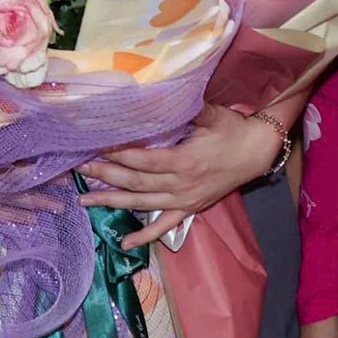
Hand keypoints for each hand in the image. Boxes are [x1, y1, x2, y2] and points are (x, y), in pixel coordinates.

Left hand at [79, 102, 287, 249]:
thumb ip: (185, 107)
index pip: (143, 160)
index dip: (118, 156)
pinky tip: (124, 243)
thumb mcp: (211, 113)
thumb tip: (157, 93)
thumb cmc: (232, 130)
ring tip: (86, 200)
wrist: (258, 152)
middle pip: (136, 182)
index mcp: (185, 160)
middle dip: (106, 176)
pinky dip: (144, 237)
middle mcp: (181, 184)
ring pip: (143, 204)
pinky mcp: (190, 209)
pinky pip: (164, 226)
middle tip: (79, 170)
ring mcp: (184, 199)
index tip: (95, 148)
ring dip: (113, 202)